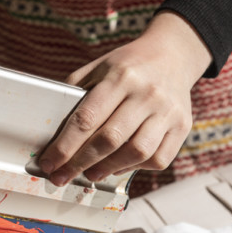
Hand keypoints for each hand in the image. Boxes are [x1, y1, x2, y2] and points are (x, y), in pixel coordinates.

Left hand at [37, 12, 211, 185]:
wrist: (173, 55)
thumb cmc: (128, 65)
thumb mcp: (99, 67)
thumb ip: (75, 93)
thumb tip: (51, 129)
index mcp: (121, 76)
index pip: (86, 118)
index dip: (64, 146)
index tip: (49, 162)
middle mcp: (147, 93)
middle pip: (109, 139)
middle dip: (80, 163)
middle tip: (62, 176)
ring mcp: (168, 111)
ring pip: (136, 152)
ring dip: (107, 169)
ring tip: (90, 174)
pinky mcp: (182, 126)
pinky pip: (159, 158)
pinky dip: (136, 168)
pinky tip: (120, 166)